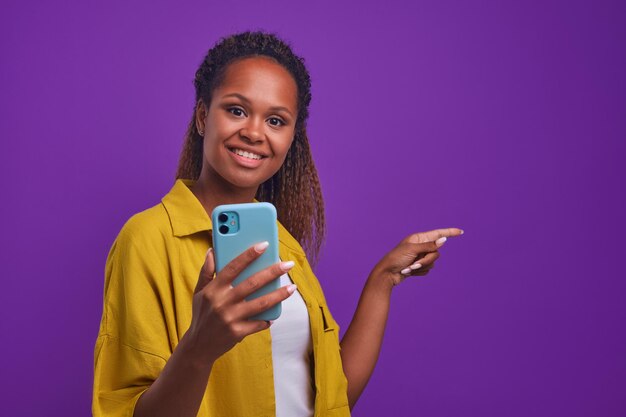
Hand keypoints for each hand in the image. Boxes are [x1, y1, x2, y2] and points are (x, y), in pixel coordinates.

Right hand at [186, 242, 295, 363]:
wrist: (198, 346)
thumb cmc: (201, 315)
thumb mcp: (198, 292)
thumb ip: (206, 271)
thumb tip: (211, 251)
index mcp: (214, 289)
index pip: (233, 267)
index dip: (249, 255)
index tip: (264, 245)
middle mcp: (222, 302)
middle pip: (252, 283)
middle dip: (273, 272)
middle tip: (288, 264)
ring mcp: (230, 318)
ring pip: (261, 303)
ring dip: (279, 295)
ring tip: (292, 287)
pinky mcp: (237, 332)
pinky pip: (258, 324)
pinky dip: (268, 319)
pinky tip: (276, 314)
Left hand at [371, 228, 462, 288]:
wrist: (387, 274)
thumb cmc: (396, 258)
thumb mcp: (412, 250)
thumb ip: (429, 246)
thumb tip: (443, 240)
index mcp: (419, 238)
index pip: (438, 234)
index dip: (450, 232)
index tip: (461, 232)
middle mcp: (421, 246)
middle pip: (436, 253)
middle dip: (426, 260)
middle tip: (413, 264)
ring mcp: (420, 256)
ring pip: (432, 262)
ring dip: (421, 267)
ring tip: (408, 269)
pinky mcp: (419, 266)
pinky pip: (428, 269)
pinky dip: (419, 272)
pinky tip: (408, 272)